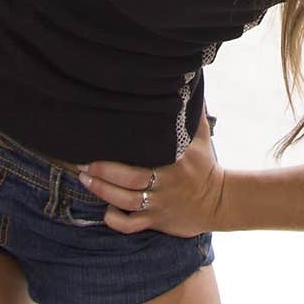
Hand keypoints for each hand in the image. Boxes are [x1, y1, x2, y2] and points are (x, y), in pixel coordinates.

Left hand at [77, 110, 225, 238]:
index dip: (119, 153)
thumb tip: (186, 78)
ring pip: (125, 201)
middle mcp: (165, 183)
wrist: (220, 202)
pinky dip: (115, 219)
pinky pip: (131, 225)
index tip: (100, 140)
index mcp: (175, 161)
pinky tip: (107, 208)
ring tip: (85, 179)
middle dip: (103, 172)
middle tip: (83, 163)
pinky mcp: (156, 221)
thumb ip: (191, 110)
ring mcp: (159, 204)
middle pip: (129, 180)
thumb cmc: (205, 164)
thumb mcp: (201, 135)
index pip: (145, 154)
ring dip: (102, 191)